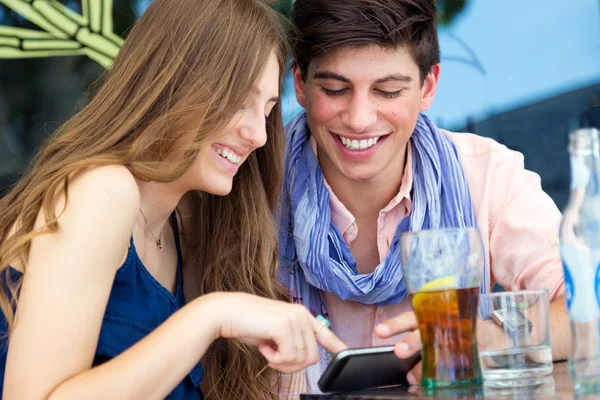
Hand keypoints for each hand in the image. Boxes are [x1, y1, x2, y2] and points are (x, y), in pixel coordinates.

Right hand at [213, 293, 347, 372]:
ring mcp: (295, 319)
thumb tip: (299, 359)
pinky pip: (289, 357)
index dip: (336, 345)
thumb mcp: (274, 334)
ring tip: (267, 349)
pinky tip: (264, 347)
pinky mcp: (285, 326)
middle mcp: (302, 314)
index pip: (324, 332)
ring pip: (301, 359)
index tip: (345, 352)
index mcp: (301, 314)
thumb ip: (290, 343)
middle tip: (273, 357)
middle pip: (312, 356)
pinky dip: (275, 359)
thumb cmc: (247, 324)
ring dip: (282, 362)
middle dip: (293, 365)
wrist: (226, 313)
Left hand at [376, 312, 514, 383]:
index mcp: (431, 316)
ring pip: (439, 347)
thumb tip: (405, 371)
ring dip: (425, 365)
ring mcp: (459, 335)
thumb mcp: (437, 329)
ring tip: (413, 378)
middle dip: (411, 342)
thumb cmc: (455, 330)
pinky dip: (445, 372)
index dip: (395, 324)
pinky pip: (457, 360)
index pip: (410, 318)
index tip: (379, 332)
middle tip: (398, 352)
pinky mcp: (472, 348)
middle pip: (425, 330)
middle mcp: (444, 323)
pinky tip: (434, 383)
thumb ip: (419, 345)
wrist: (493, 335)